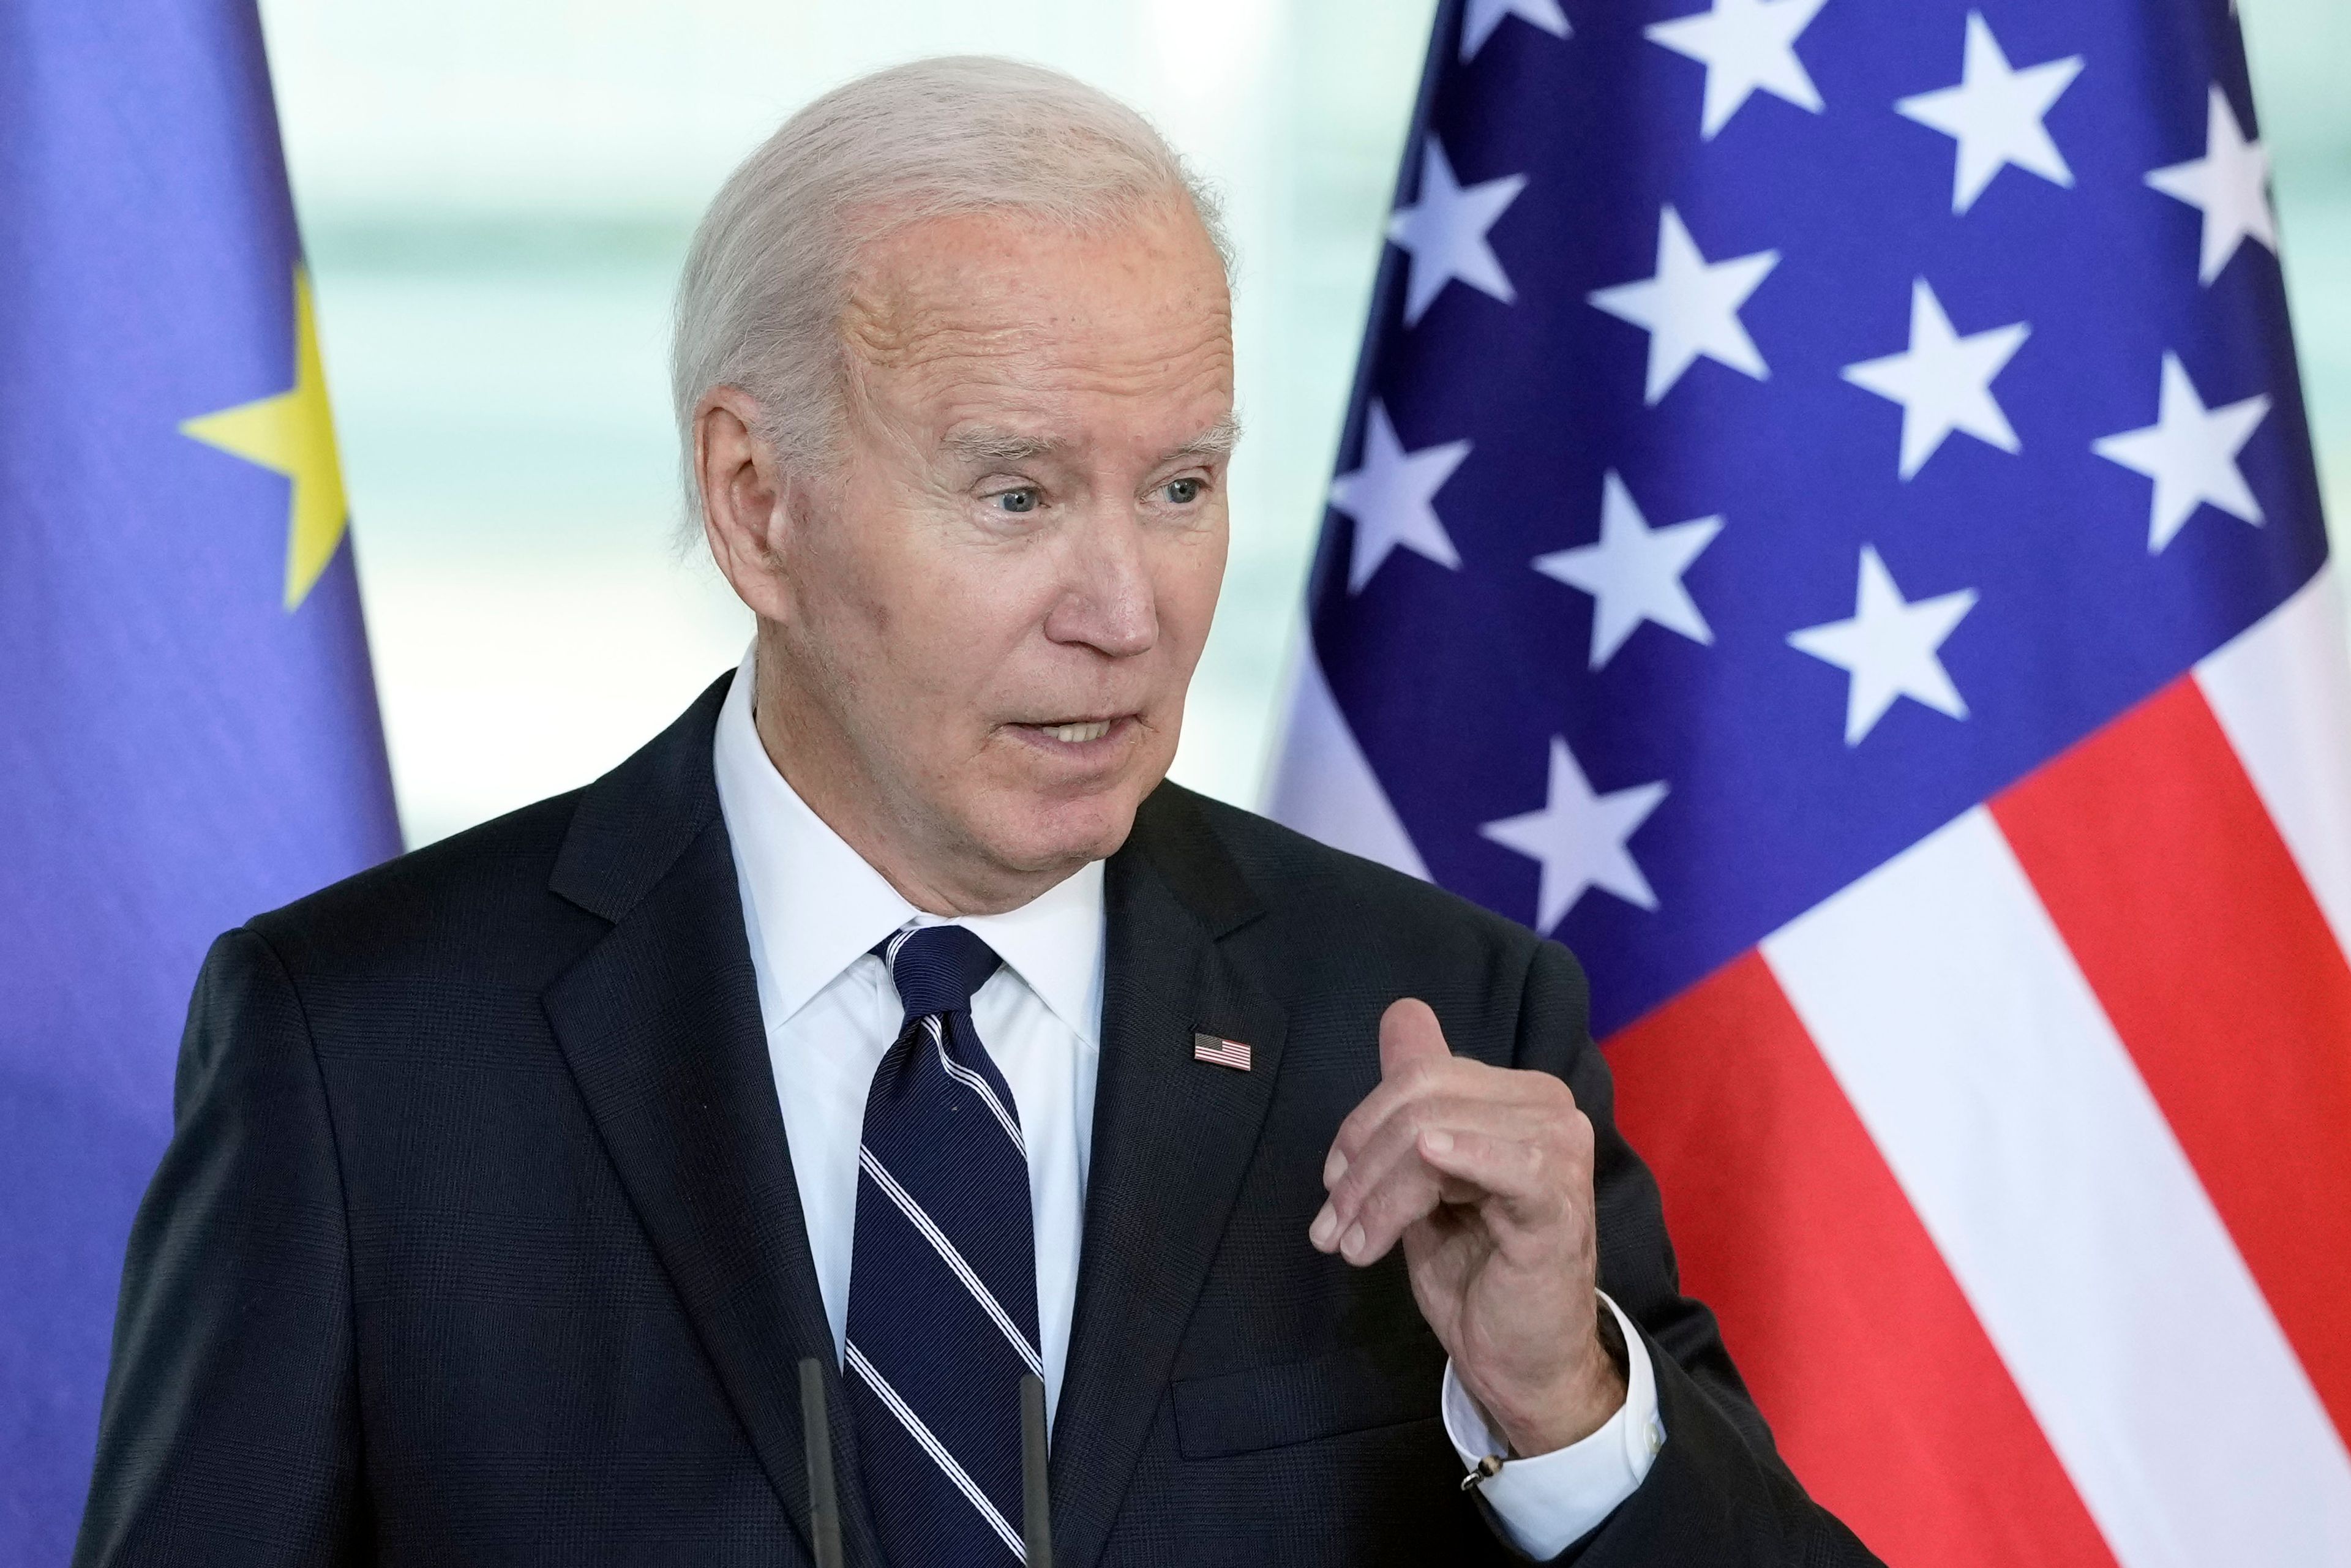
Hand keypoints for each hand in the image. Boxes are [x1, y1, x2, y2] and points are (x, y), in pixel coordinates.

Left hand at [1309, 997, 1625, 1456]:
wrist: (1522, 1361)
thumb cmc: (1476, 1270)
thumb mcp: (1429, 1178)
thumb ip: (1417, 1100)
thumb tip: (1402, 1012)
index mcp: (1516, 1095)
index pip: (1420, 1073)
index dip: (1362, 1123)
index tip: (1334, 1185)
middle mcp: (1546, 1106)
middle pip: (1420, 1096)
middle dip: (1360, 1164)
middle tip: (1333, 1227)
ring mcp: (1558, 1150)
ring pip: (1433, 1131)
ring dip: (1377, 1195)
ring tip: (1355, 1245)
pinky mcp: (1557, 1200)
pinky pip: (1502, 1162)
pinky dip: (1457, 1158)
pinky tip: (1430, 1160)